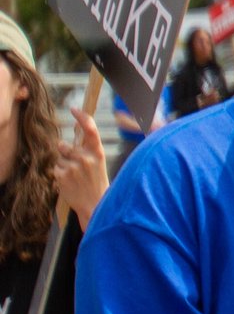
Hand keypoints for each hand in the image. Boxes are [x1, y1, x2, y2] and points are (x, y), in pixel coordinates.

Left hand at [55, 110, 107, 225]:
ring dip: (62, 164)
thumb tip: (76, 129)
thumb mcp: (98, 162)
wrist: (95, 204)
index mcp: (98, 152)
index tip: (74, 109)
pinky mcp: (62, 176)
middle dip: (65, 153)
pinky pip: (55, 169)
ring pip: (59, 157)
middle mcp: (86, 157)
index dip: (82, 117)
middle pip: (65, 146)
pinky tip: (69, 182)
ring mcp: (73, 167)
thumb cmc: (96, 182)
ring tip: (73, 175)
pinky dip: (59, 175)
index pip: (90, 129)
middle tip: (75, 165)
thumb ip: (88, 148)